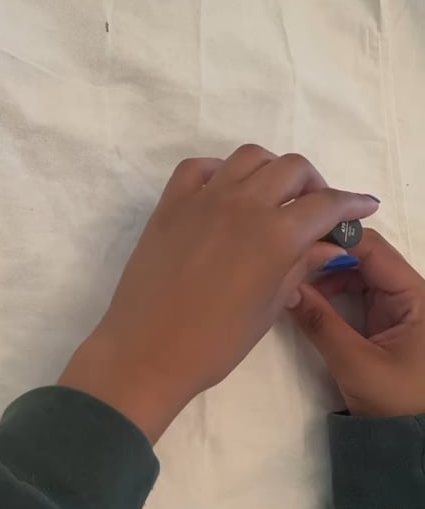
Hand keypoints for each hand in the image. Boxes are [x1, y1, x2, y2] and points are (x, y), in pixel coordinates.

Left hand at [59, 146, 378, 440]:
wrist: (146, 352)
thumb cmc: (215, 342)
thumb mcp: (270, 307)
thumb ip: (302, 266)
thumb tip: (329, 246)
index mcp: (275, 234)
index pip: (325, 203)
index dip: (351, 203)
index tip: (363, 207)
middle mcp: (243, 204)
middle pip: (292, 168)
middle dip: (313, 184)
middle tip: (314, 209)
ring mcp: (203, 198)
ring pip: (249, 157)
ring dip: (270, 170)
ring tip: (272, 197)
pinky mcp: (170, 203)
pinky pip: (200, 167)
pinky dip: (221, 171)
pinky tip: (226, 194)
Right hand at [289, 228, 424, 416]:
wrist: (411, 439)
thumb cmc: (396, 402)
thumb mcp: (355, 363)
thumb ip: (320, 323)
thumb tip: (284, 289)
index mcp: (418, 296)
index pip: (375, 250)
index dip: (337, 241)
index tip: (298, 243)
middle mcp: (411, 293)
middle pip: (367, 256)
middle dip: (328, 255)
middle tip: (290, 260)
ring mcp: (399, 305)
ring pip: (359, 272)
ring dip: (327, 273)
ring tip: (294, 279)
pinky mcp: (386, 320)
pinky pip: (357, 292)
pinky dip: (332, 290)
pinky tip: (309, 296)